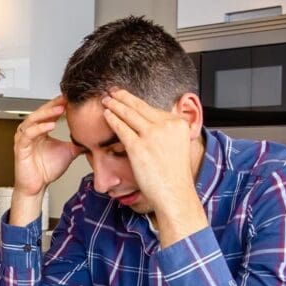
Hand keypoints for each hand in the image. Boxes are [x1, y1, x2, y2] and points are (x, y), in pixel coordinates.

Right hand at [13, 95, 80, 195]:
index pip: (49, 112)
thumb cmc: (46, 170)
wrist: (37, 187)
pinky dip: (40, 128)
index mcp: (40, 130)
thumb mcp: (68, 152)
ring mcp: (24, 138)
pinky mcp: (21, 147)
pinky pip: (29, 134)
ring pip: (33, 119)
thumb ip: (78, 143)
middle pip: (40, 112)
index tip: (72, 99)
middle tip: (66, 99)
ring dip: (46, 113)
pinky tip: (51, 125)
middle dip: (54, 105)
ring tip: (60, 109)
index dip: (59, 105)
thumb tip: (94, 138)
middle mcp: (30, 132)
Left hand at [101, 89, 207, 244]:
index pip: (153, 109)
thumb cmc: (174, 176)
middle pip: (140, 107)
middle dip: (123, 97)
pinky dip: (112, 119)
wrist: (174, 193)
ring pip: (129, 114)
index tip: (128, 97)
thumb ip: (168, 133)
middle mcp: (166, 126)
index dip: (137, 102)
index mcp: (178, 124)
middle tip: (113, 92)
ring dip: (115, 104)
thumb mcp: (178, 146)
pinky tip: (106, 114)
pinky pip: (121, 128)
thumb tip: (154, 126)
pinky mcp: (138, 147)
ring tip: (106, 100)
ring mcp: (152, 135)